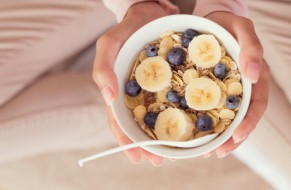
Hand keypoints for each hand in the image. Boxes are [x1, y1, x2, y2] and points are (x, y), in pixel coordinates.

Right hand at [92, 2, 168, 165]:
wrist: (151, 12)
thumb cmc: (128, 28)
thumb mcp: (109, 44)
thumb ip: (103, 67)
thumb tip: (109, 98)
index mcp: (118, 89)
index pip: (118, 120)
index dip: (125, 140)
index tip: (137, 156)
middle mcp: (134, 92)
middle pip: (137, 124)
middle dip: (146, 144)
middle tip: (158, 160)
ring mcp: (152, 88)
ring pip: (155, 116)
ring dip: (162, 136)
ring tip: (172, 151)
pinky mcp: (170, 81)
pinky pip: (172, 100)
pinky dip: (177, 114)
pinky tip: (187, 124)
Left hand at [204, 12, 269, 157]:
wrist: (212, 21)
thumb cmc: (229, 25)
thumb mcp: (243, 29)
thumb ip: (252, 48)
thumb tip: (255, 75)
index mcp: (255, 78)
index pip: (257, 106)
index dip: (249, 123)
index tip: (237, 136)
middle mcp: (243, 88)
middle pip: (243, 118)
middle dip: (233, 138)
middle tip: (219, 153)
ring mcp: (228, 90)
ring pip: (228, 118)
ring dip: (221, 136)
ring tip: (209, 151)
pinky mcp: (212, 89)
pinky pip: (212, 108)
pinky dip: (208, 122)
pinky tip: (197, 132)